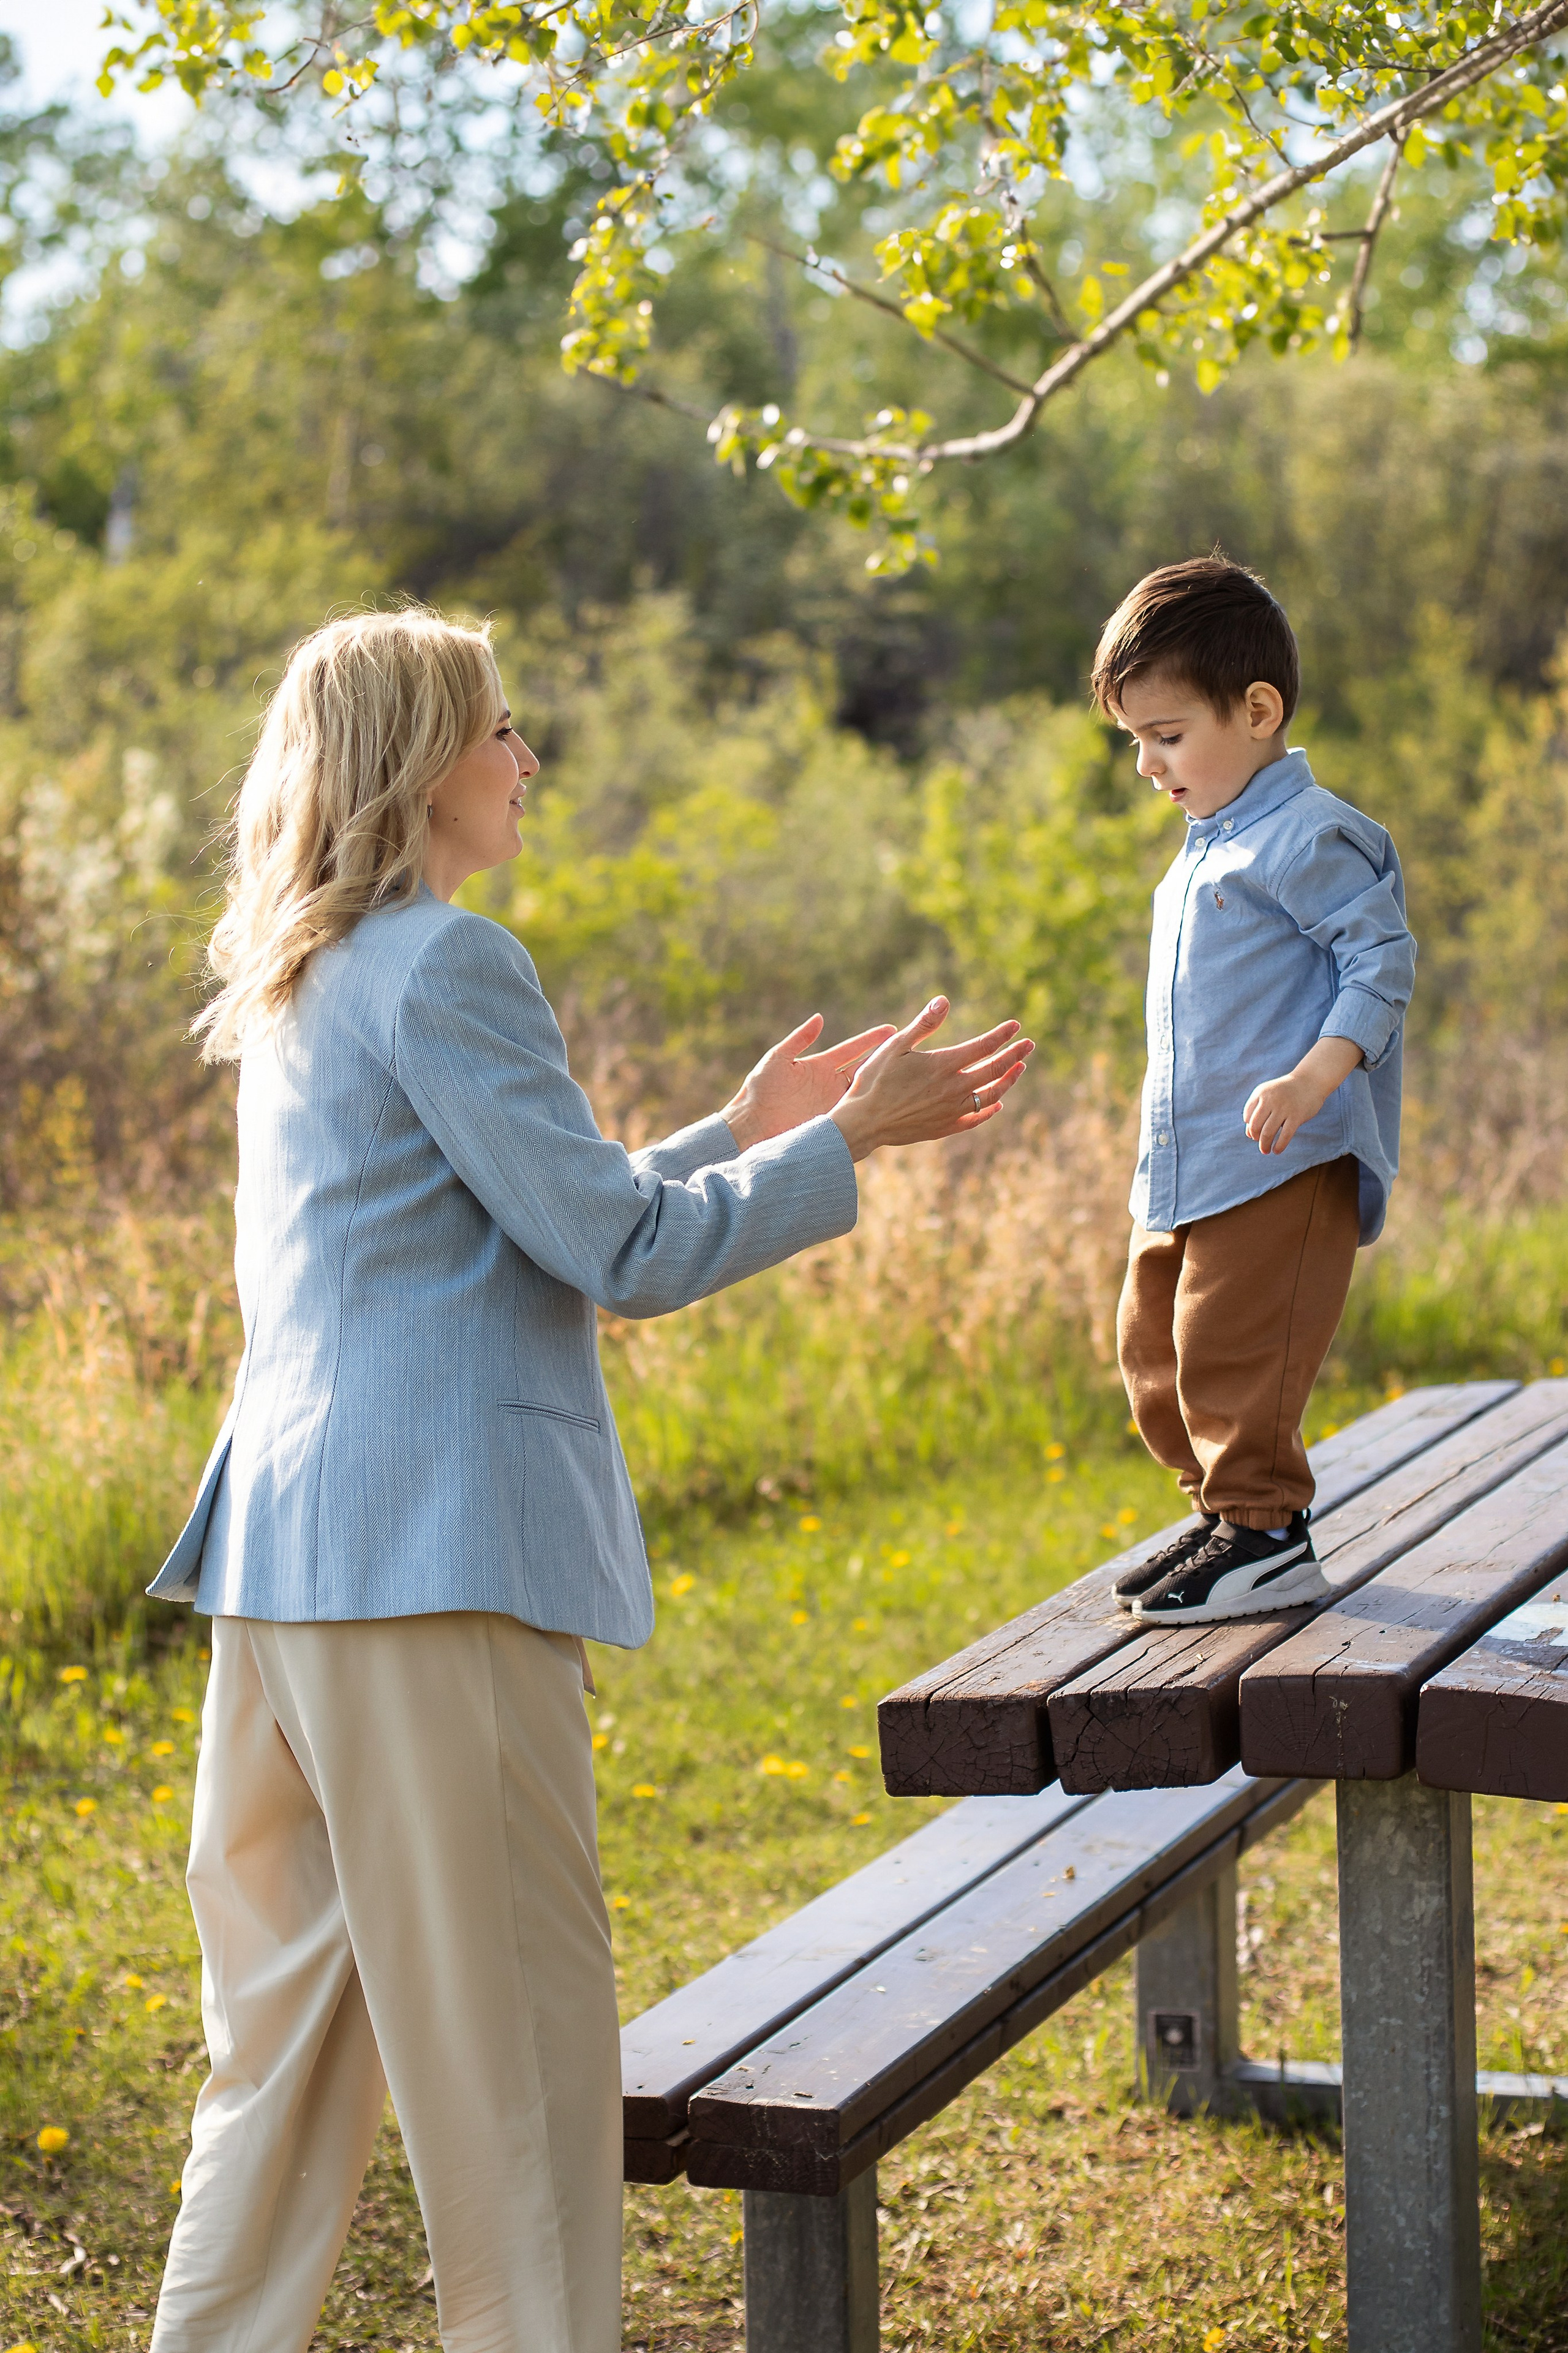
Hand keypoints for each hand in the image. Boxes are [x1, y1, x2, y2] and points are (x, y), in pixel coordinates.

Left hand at [720, 1014, 897, 1151]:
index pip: (852, 1050)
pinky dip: (871, 1109)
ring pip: (864, 1091)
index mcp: (820, 1065)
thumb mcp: (778, 1059)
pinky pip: (856, 1115)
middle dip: (885, 1059)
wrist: (751, 1125)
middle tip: (911, 1048)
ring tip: (908, 1075)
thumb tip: (820, 1017)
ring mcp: (834, 1104)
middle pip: (865, 1069)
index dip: (871, 1040)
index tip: (892, 1029)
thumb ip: (799, 1039)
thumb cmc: (760, 1090)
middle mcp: (831, 1084)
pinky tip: (890, 1105)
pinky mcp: (833, 1122)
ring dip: (883, 1084)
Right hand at [828, 998, 1033, 1162]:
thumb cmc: (874, 1080)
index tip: (1016, 1026)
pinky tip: (997, 1105)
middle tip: (1030, 1044)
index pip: (983, 1046)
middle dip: (1015, 1055)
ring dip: (1008, 1081)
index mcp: (944, 1065)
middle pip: (994, 1070)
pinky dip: (990, 1110)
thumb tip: (944, 1000)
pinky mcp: (945, 1128)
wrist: (863, 1123)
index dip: (1002, 1035)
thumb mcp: (895, 1046)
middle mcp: (954, 1088)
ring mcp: (952, 1111)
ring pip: (990, 1095)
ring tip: (1019, 1069)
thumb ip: (923, 1024)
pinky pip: (976, 1119)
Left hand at [1243, 1036, 1362, 1154]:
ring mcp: (1284, 1108)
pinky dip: (1279, 1146)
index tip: (1254, 1133)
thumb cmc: (1286, 1092)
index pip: (1247, 1116)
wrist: (1310, 1081)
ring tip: (1265, 1150)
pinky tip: (1276, 1151)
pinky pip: (1285, 1136)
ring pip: (1268, 1132)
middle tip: (1260, 1143)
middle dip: (1255, 1137)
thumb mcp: (1269, 1095)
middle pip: (1255, 1126)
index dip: (1249, 1127)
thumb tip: (1248, 1134)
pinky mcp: (1296, 1116)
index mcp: (1261, 1093)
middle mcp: (1271, 1100)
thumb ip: (1257, 1112)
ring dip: (1264, 1145)